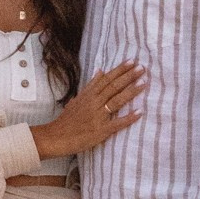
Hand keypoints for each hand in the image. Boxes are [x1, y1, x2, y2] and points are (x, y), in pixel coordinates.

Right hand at [31, 60, 145, 159]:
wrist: (56, 137)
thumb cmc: (67, 120)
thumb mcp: (78, 98)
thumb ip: (91, 86)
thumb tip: (100, 71)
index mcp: (88, 95)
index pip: (106, 79)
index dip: (119, 70)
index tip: (132, 61)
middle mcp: (93, 103)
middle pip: (113, 87)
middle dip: (128, 77)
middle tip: (142, 68)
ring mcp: (97, 116)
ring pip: (116, 101)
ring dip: (130, 92)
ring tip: (143, 83)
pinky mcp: (100, 130)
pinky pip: (117, 123)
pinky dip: (128, 118)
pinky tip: (139, 112)